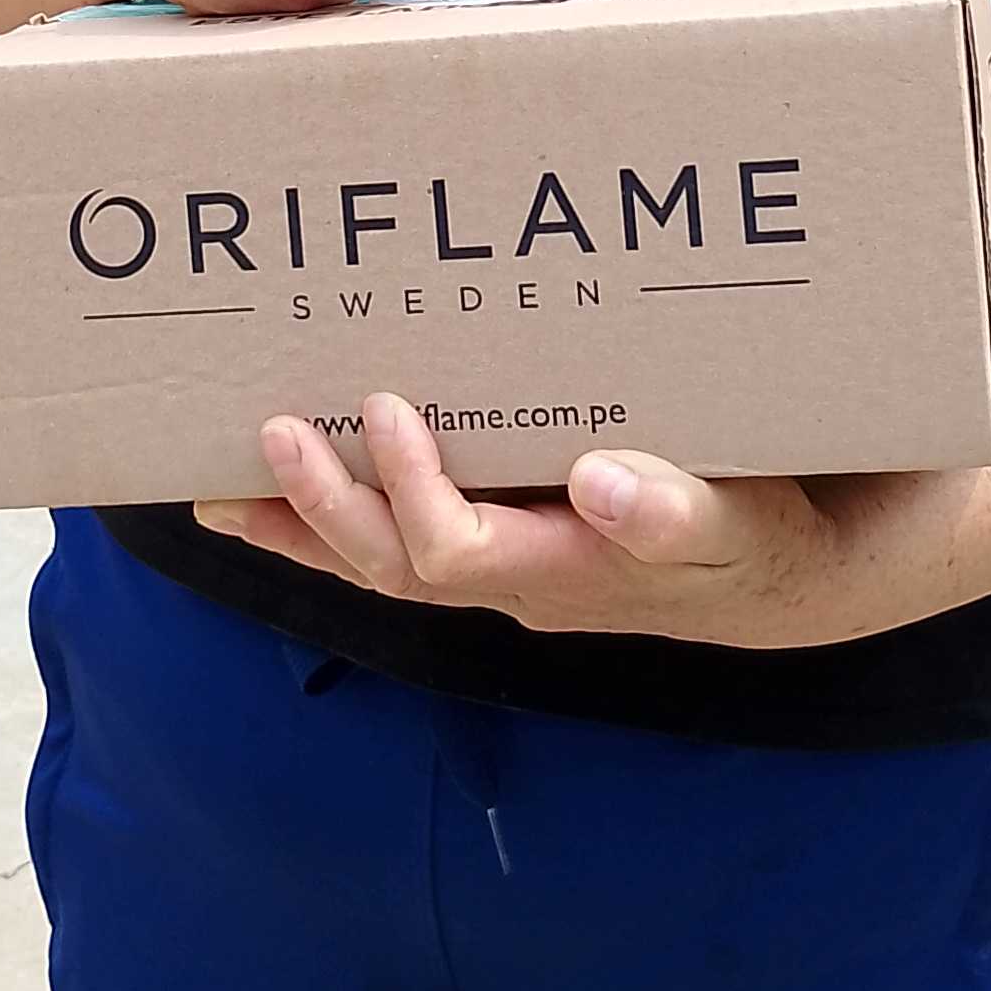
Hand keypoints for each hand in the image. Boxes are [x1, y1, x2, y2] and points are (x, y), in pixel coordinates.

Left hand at [195, 393, 869, 646]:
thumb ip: (679, 513)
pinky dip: (326, 525)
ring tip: (216, 490)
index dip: (409, 492)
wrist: (773, 576)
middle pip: (390, 569)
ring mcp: (499, 571)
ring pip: (377, 564)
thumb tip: (604, 484)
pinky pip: (395, 547)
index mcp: (563, 575)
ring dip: (297, 526)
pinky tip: (277, 497)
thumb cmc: (754, 537)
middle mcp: (514, 583)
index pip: (453, 555)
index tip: (389, 406)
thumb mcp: (739, 526)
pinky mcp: (498, 548)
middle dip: (320, 510)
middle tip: (270, 432)